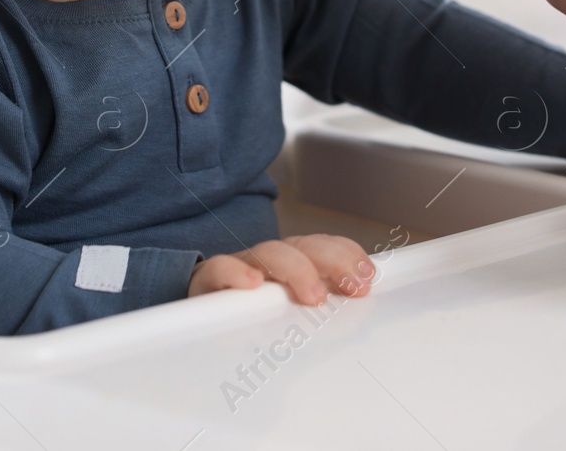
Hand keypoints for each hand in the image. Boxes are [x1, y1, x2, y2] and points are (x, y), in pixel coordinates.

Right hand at [188, 233, 375, 304]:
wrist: (198, 320)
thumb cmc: (252, 320)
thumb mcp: (292, 317)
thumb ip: (320, 316)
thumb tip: (357, 320)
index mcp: (295, 262)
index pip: (325, 247)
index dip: (348, 255)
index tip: (367, 277)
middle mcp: (271, 260)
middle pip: (304, 245)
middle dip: (334, 260)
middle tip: (353, 287)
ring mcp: (242, 265)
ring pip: (270, 251)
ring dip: (296, 269)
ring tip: (313, 296)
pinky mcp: (209, 280)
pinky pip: (221, 267)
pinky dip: (237, 272)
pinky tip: (252, 283)